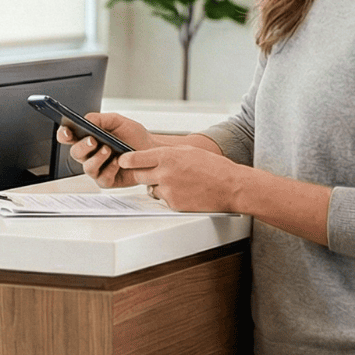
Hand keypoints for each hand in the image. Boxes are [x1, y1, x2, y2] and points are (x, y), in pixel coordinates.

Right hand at [58, 112, 153, 188]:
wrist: (152, 150)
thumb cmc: (134, 136)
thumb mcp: (117, 121)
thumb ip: (100, 119)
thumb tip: (86, 120)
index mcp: (87, 138)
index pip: (68, 137)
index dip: (64, 135)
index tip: (67, 132)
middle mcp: (89, 155)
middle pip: (75, 153)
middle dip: (82, 146)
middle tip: (93, 140)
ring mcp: (97, 169)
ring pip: (87, 168)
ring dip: (96, 158)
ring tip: (108, 149)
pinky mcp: (107, 180)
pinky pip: (102, 179)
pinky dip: (109, 170)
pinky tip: (118, 162)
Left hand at [116, 145, 249, 212]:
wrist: (231, 186)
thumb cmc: (213, 167)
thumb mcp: (188, 151)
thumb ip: (166, 153)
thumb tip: (150, 155)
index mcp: (167, 156)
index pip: (134, 158)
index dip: (126, 160)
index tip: (123, 161)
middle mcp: (164, 172)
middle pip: (138, 175)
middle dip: (141, 173)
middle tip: (149, 172)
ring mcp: (168, 190)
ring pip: (151, 188)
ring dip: (158, 185)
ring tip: (178, 182)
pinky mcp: (173, 204)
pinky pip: (163, 200)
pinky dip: (170, 196)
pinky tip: (185, 191)